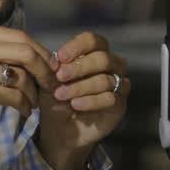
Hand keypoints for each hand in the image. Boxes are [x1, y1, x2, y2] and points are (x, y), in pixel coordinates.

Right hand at [0, 22, 58, 132]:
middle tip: (52, 83)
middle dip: (46, 69)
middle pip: (27, 53)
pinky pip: (15, 97)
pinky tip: (24, 110)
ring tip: (33, 101)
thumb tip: (33, 54)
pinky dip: (25, 105)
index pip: (20, 37)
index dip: (41, 52)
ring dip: (34, 92)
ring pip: (23, 77)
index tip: (50, 65)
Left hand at [38, 32, 130, 169]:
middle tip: (60, 76)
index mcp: (94, 54)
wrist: (59, 129)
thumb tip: (57, 61)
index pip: (93, 40)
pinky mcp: (120, 104)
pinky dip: (90, 101)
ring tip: (61, 95)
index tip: (60, 57)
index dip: (78, 46)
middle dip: (80, 67)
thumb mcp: (49, 81)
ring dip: (81, 87)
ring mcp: (118, 85)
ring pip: (106, 79)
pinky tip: (75, 105)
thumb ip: (54, 68)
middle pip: (103, 58)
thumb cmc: (56, 99)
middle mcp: (111, 66)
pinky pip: (110, 98)